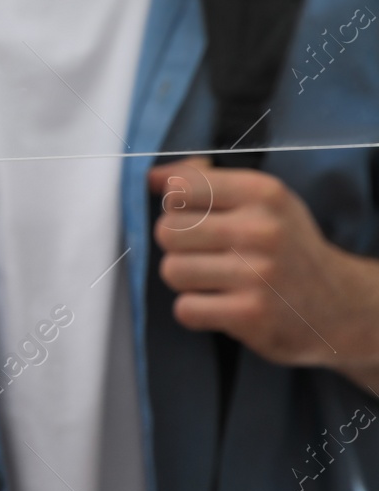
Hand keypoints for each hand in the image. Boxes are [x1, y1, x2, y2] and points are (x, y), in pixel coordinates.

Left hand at [150, 158, 378, 384]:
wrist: (339, 305)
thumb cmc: (287, 248)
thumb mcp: (263, 201)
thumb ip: (206, 183)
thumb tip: (151, 176)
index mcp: (263, 193)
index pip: (180, 186)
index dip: (175, 206)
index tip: (197, 217)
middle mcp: (261, 229)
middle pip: (166, 231)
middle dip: (178, 246)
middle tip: (209, 255)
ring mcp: (257, 273)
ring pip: (171, 270)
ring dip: (185, 281)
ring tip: (216, 280)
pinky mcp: (250, 314)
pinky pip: (185, 309)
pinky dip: (195, 311)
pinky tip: (222, 305)